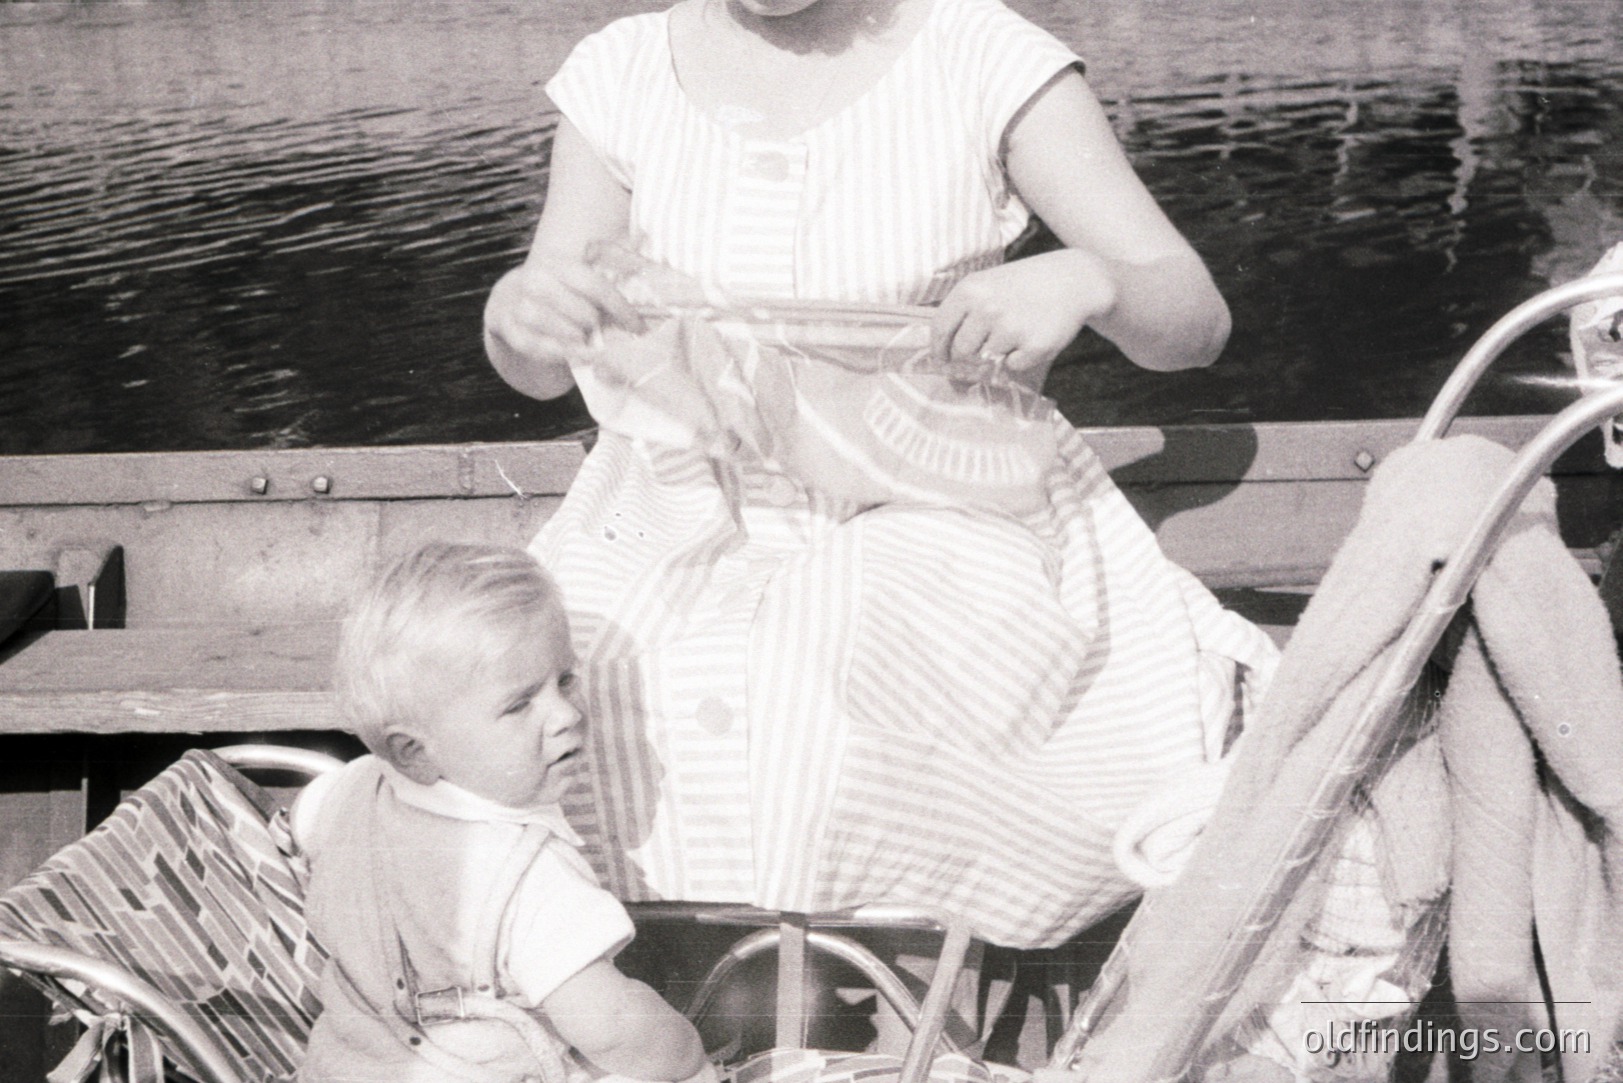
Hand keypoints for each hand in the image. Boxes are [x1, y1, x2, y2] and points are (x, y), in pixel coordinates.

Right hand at [483, 245, 647, 397]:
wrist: (510, 300)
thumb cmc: (556, 293)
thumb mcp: (578, 279)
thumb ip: (609, 277)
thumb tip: (644, 282)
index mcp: (558, 264)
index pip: (595, 286)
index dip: (620, 309)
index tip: (637, 327)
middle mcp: (535, 279)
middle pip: (577, 309)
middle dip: (597, 326)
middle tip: (606, 335)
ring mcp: (517, 303)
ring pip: (551, 325)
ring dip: (576, 339)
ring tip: (589, 345)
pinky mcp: (504, 325)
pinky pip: (532, 344)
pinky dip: (557, 352)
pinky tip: (575, 355)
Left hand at [930, 248, 1117, 378]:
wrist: (1071, 280)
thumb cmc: (1023, 284)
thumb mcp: (987, 284)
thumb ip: (963, 311)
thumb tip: (943, 350)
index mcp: (970, 290)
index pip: (941, 328)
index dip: (938, 349)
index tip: (942, 360)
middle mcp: (987, 308)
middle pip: (962, 350)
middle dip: (970, 354)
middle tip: (986, 345)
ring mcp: (1010, 328)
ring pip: (988, 359)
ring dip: (999, 351)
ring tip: (1017, 330)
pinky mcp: (1033, 346)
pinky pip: (1013, 366)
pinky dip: (1020, 357)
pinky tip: (1032, 336)